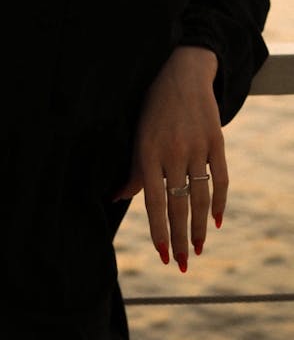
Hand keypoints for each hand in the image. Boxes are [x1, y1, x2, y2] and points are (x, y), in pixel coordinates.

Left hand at [115, 46, 227, 272]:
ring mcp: (197, 148)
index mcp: (149, 152)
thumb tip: (118, 198)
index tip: (161, 255)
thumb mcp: (136, 136)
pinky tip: (215, 222)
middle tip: (182, 264)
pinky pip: (221, 179)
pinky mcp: (217, 142)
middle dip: (180, 238)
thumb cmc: (151, 109)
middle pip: (179, 205)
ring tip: (197, 249)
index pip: (154, 202)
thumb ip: (133, 170)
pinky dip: (220, 202)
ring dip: (199, 227)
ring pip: (201, 197)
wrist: (182, 75)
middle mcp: (173, 152)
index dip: (158, 230)